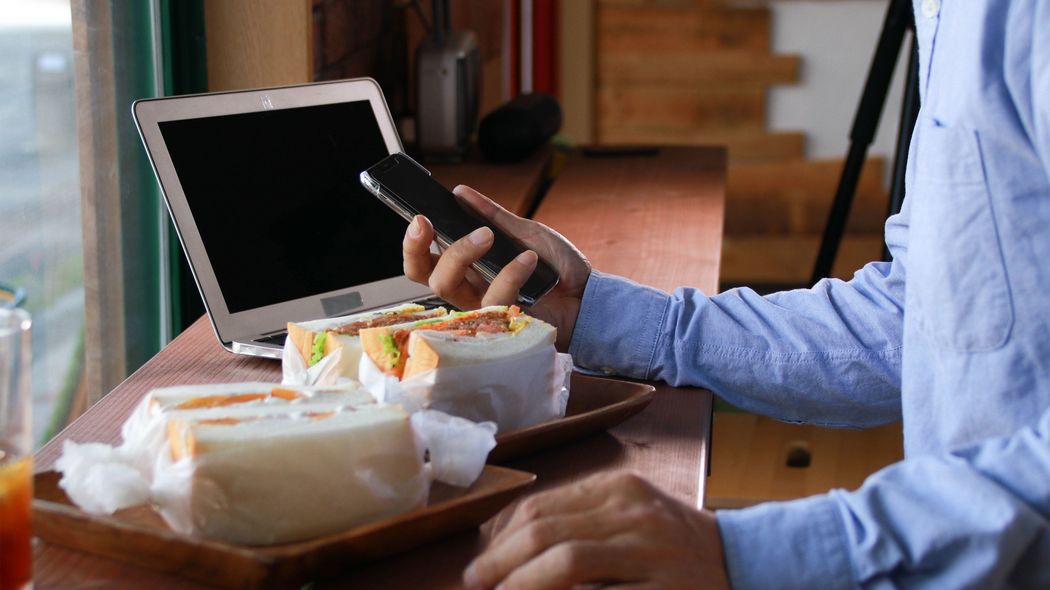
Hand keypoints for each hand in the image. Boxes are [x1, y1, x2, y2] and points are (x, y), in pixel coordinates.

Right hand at [402, 185, 591, 349]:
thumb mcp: (526, 231)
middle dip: (433, 248)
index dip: (413, 244)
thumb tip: (460, 193)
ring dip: (465, 254)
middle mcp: (470, 289)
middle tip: (455, 227)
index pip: (425, 261)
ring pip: (450, 288)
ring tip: (492, 236)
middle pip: (430, 276)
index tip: (419, 218)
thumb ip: (493, 216)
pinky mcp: (502, 322)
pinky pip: (491, 298)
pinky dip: (509, 273)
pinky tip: (528, 259)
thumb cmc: (558, 267)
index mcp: (469, 267)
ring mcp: (484, 307)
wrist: (590, 295)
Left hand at [463, 472, 729, 589]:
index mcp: (618, 489)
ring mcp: (653, 549)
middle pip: (546, 531)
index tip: (480, 566)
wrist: (744, 562)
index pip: (541, 507)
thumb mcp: (626, 517)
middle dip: (501, 564)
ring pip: (568, 560)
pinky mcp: (665, 587)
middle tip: (477, 585)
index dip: (500, 538)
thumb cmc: (671, 545)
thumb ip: (576, 522)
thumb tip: (502, 548)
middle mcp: (634, 511)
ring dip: (524, 584)